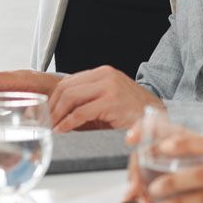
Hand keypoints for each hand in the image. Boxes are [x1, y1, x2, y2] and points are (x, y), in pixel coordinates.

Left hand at [48, 66, 163, 132]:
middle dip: (53, 106)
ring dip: (58, 114)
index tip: (47, 111)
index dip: (54, 98)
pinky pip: (81, 112)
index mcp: (103, 72)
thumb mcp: (107, 98)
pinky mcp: (112, 102)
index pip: (69, 81)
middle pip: (67, 88)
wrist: (155, 115)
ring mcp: (109, 87)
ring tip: (53, 126)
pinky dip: (68, 122)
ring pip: (71, 97)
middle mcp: (106, 75)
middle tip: (46, 121)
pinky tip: (63, 129)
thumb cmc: (131, 110)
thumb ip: (87, 99)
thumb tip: (58, 112)